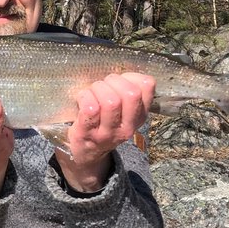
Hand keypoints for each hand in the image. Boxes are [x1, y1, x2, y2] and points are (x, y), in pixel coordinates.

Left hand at [54, 72, 153, 192]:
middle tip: (103, 86)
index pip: (147, 87)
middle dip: (113, 81)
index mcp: (139, 117)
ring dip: (97, 89)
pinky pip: (90, 108)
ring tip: (91, 92)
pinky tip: (81, 100)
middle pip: (131, 94)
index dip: (131, 76)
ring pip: (111, 101)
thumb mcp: (123, 113)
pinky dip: (84, 97)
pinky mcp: (87, 134)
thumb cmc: (102, 125)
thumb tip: (123, 72)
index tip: (119, 81)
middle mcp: (127, 128)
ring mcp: (107, 133)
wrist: (84, 156)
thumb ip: (127, 93)